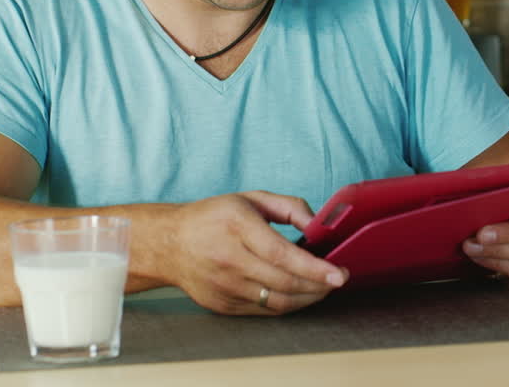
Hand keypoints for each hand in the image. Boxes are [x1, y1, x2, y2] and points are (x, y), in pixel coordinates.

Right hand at [158, 191, 347, 314]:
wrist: (169, 244)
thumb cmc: (213, 218)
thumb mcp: (251, 198)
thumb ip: (290, 207)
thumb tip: (318, 226)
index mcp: (236, 225)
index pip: (281, 255)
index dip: (314, 268)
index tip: (339, 274)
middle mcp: (228, 259)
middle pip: (283, 282)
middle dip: (319, 285)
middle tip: (338, 279)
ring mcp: (224, 286)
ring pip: (277, 301)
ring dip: (308, 297)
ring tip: (323, 287)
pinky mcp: (222, 305)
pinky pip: (264, 310)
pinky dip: (288, 304)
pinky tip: (299, 293)